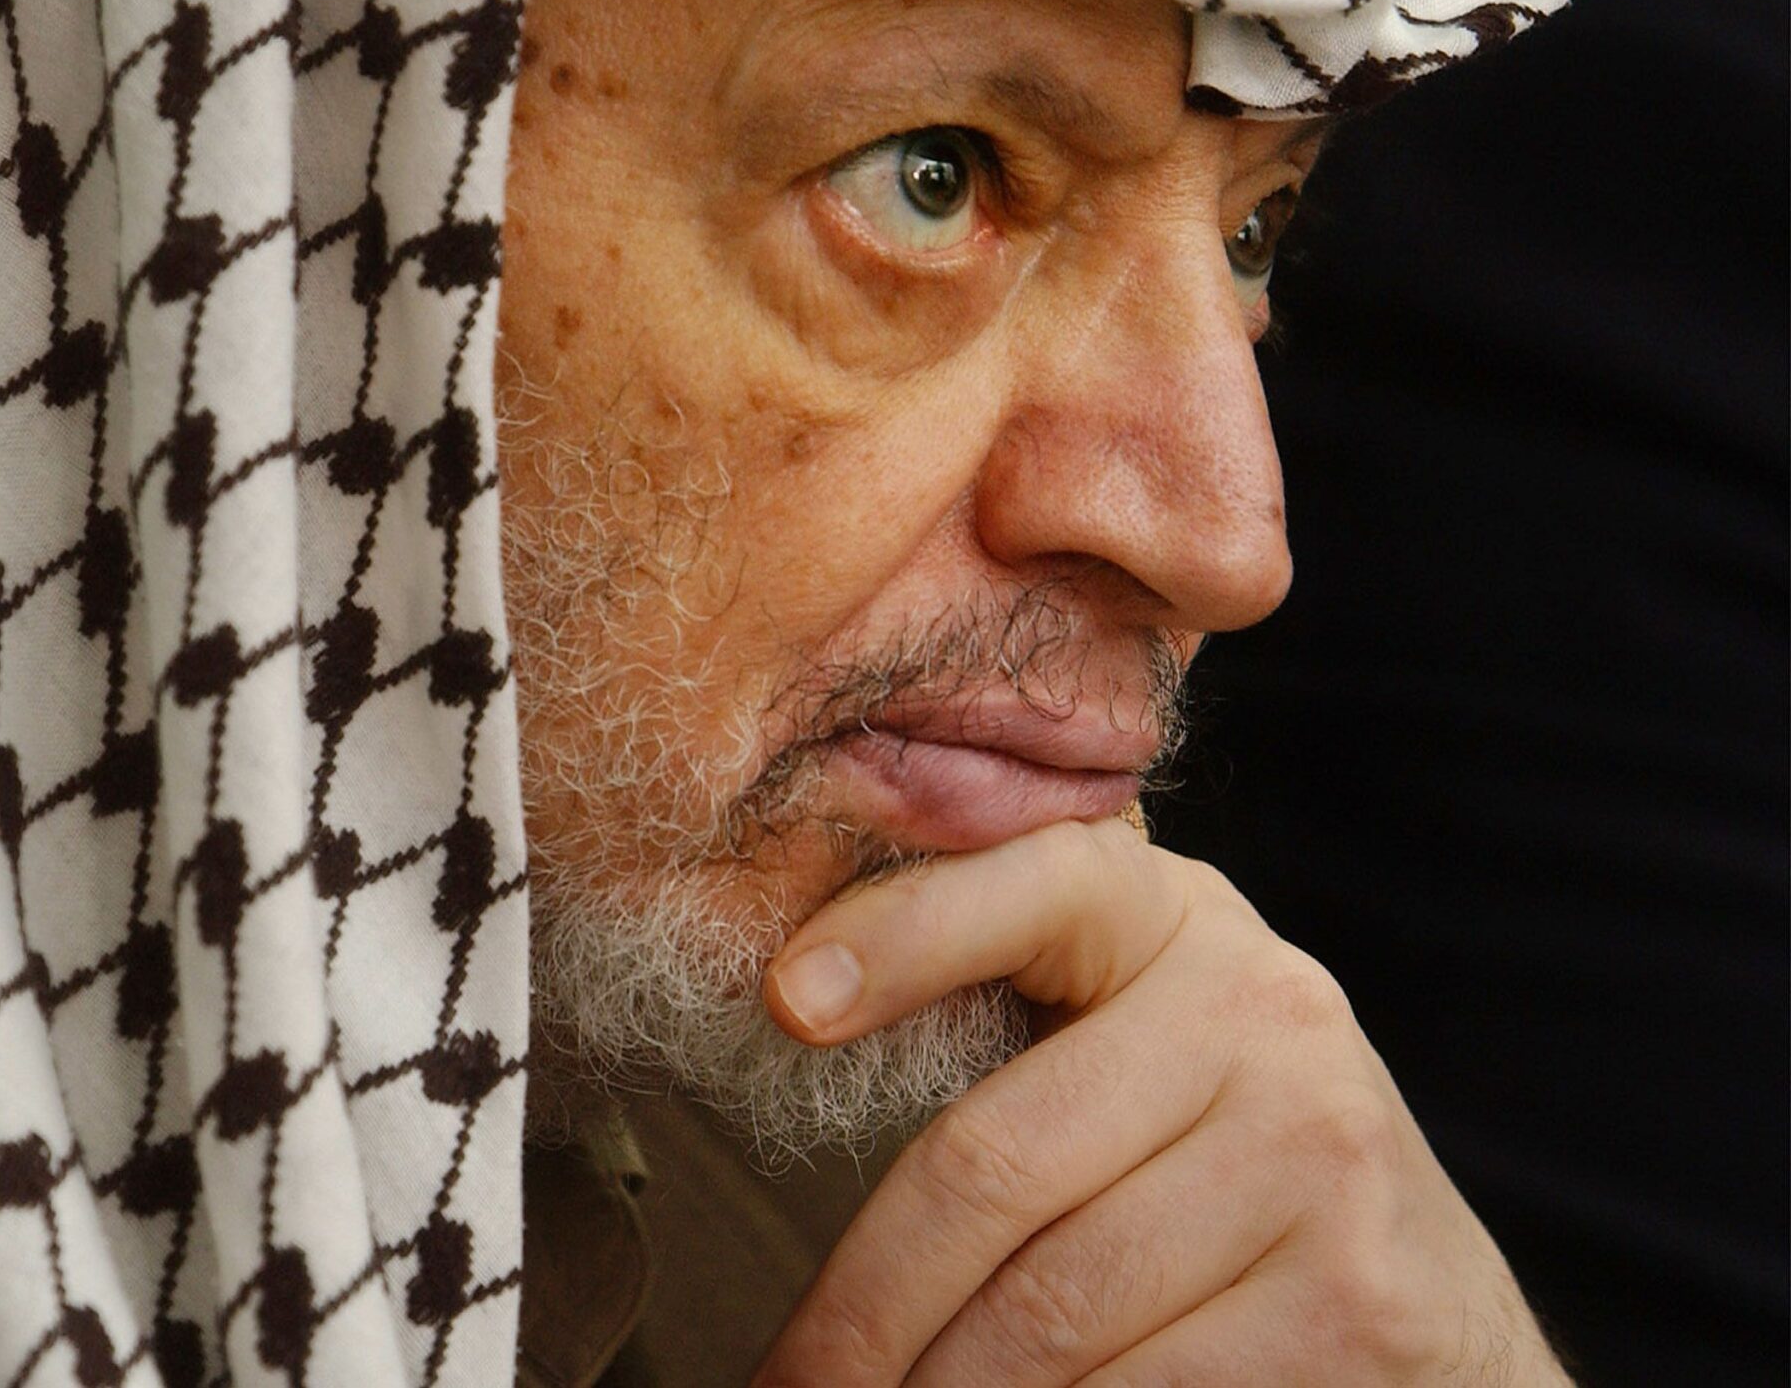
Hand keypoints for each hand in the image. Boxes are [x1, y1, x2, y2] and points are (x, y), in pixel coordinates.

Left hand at [750, 817, 1567, 1386]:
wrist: (1437, 1309)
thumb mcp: (1125, 1049)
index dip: (902, 935)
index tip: (786, 1001)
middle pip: (995, 1163)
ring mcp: (1321, 1152)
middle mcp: (1262, 1010)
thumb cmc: (1214, 1171)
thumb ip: (996, 1023)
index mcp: (1172, 920)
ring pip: (1052, 1309)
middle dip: (863, 1304)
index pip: (1031, 886)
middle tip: (786, 1381)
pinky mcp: (1356, 1300)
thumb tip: (788, 1046)